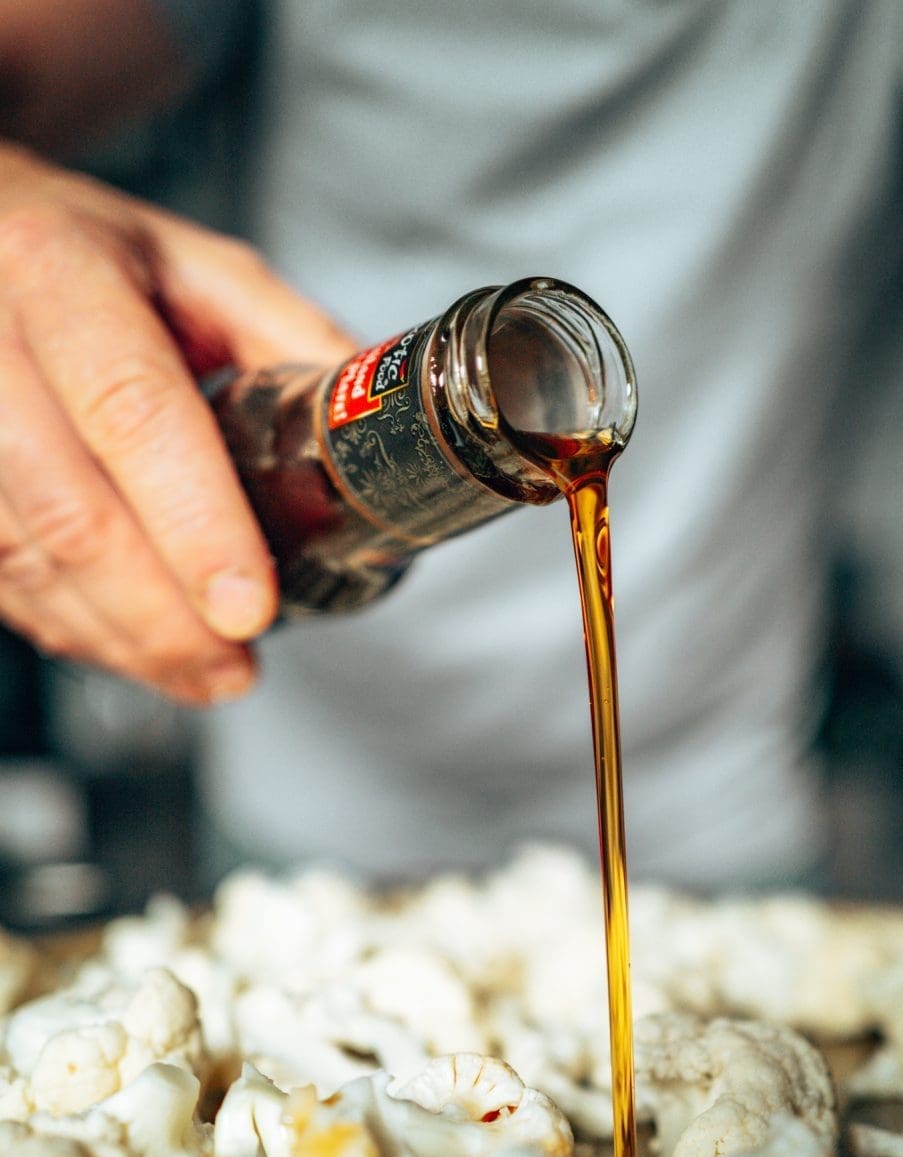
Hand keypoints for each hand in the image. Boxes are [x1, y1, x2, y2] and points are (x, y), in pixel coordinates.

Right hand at [0, 143, 353, 702]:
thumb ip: (288, 344)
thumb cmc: (89, 255)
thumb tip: (387, 429)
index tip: (249, 607)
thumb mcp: (197, 265)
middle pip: (70, 511)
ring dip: (119, 640)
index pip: (134, 411)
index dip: (195, 523)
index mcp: (64, 271)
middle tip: (234, 669)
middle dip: (163, 618)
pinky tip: (130, 649)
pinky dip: (68, 627)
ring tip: (202, 675)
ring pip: (21, 559)